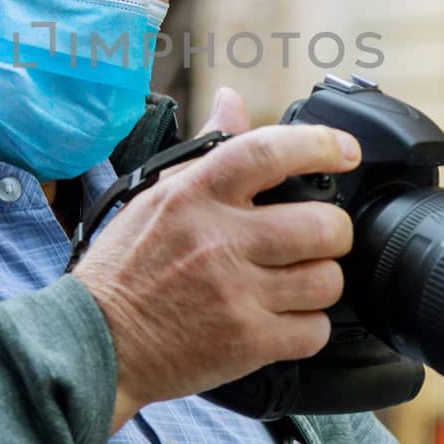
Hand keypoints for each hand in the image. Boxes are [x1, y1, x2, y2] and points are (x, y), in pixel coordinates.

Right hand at [73, 87, 360, 431]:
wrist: (97, 343)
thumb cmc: (125, 267)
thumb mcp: (155, 196)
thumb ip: (206, 151)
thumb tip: (231, 101)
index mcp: (196, 194)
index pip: (270, 151)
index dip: (321, 146)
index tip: (345, 152)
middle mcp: (219, 239)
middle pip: (323, 225)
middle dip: (332, 232)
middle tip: (317, 238)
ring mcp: (236, 293)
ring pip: (327, 279)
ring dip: (319, 282)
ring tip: (295, 282)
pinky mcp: (247, 342)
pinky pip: (315, 331)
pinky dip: (308, 328)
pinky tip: (283, 320)